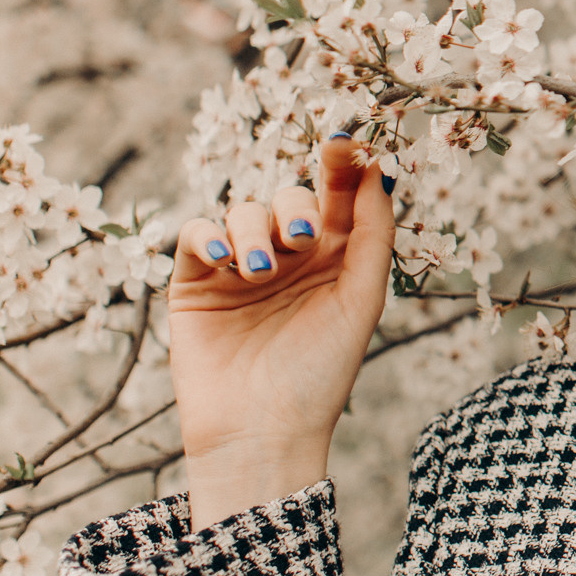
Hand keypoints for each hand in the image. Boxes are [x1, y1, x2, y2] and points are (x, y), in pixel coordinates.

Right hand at [169, 137, 396, 528]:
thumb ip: (373, 231)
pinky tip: (226, 261)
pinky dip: (210, 235)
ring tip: (261, 270)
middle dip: (296, 208)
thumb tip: (379, 167)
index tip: (343, 142)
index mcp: (336, 257)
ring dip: (254, 229)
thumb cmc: (321, 371)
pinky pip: (197, 234)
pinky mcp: (196, 283)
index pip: (339, 196)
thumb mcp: (362, 297)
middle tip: (302, 240)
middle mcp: (290, 256)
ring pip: (243, 210)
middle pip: (290, 197)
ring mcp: (241, 266)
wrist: (262, 432)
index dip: (342, 165)